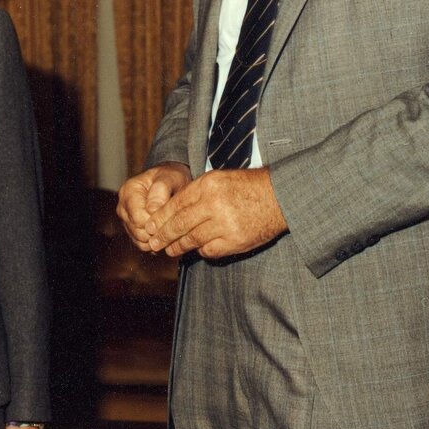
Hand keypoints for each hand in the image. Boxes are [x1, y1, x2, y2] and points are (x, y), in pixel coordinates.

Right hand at [117, 162, 192, 250]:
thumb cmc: (171, 178)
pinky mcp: (132, 231)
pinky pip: (143, 245)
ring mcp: (126, 220)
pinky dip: (156, 242)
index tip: (171, 215)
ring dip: (157, 238)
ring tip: (170, 225)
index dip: (157, 221)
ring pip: (140, 241)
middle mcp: (123, 207)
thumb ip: (160, 190)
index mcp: (128, 192)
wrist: (170, 182)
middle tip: (173, 221)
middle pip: (138, 232)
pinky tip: (166, 231)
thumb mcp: (170, 177)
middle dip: (158, 231)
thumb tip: (152, 210)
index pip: (138, 219)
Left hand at [144, 167, 286, 257]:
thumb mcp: (219, 179)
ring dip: (178, 246)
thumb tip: (171, 209)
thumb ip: (196, 192)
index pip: (176, 204)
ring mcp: (225, 224)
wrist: (278, 197)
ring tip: (169, 249)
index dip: (160, 218)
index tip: (149, 226)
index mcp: (208, 186)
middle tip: (153, 243)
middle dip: (163, 235)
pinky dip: (200, 250)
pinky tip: (195, 249)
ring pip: (192, 239)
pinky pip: (209, 250)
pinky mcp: (235, 241)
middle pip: (180, 224)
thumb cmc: (246, 186)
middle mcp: (214, 204)